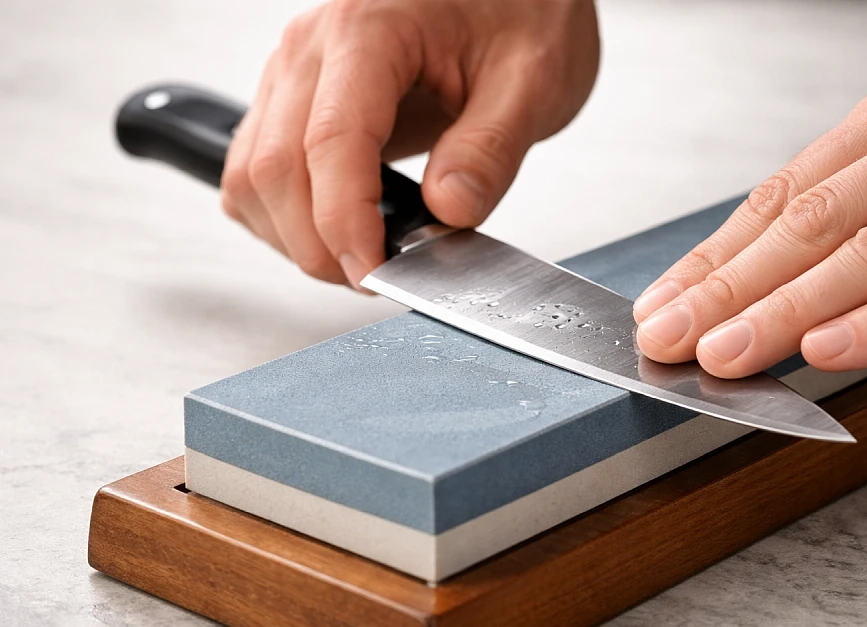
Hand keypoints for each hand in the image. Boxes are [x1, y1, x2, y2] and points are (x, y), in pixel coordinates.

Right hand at [221, 0, 599, 286]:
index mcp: (369, 30)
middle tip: (377, 278)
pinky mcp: (292, 97)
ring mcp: (293, 72)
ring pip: (251, 175)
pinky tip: (337, 226)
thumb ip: (490, 149)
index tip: (379, 273)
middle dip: (318, 244)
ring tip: (360, 257)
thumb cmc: (520, 11)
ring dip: (294, 236)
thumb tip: (448, 212)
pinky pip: (255, 169)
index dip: (346, 224)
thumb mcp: (533, 80)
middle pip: (272, 169)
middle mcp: (312, 47)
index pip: (330, 144)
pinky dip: (283, 215)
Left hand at [633, 57, 866, 376]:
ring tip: (724, 355)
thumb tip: (753, 276)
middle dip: (728, 290)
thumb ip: (860, 200)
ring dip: (785, 313)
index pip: (782, 193)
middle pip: (810, 222)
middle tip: (669, 338)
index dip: (714, 256)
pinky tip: (828, 349)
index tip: (663, 303)